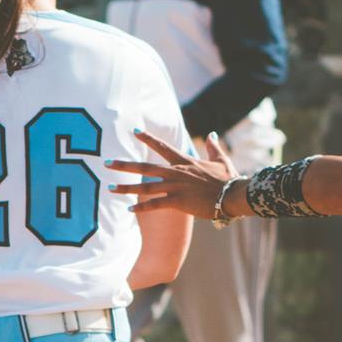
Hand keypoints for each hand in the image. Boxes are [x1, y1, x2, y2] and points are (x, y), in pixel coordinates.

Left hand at [108, 131, 238, 216]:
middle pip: (145, 167)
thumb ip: (213, 147)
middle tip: (106, 163)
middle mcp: (177, 172)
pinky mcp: (179, 201)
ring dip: (126, 188)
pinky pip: (155, 204)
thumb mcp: (221, 160)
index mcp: (185, 161)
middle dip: (124, 165)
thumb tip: (211, 133)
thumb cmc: (230, 179)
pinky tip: (129, 210)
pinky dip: (142, 207)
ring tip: (110, 188)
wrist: (235, 196)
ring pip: (145, 186)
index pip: (163, 146)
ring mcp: (176, 187)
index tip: (134, 131)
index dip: (148, 138)